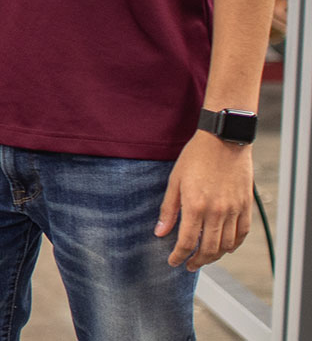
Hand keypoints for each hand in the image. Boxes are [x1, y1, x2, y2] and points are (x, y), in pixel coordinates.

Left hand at [156, 131, 254, 270]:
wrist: (223, 140)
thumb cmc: (196, 157)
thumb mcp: (175, 181)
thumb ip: (169, 209)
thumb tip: (160, 232)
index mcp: (196, 205)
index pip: (187, 242)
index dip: (179, 256)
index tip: (173, 261)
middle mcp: (217, 211)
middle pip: (209, 249)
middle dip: (197, 261)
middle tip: (189, 265)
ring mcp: (234, 210)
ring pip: (227, 245)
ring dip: (215, 256)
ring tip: (204, 258)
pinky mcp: (245, 206)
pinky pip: (242, 233)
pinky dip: (234, 245)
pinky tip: (226, 248)